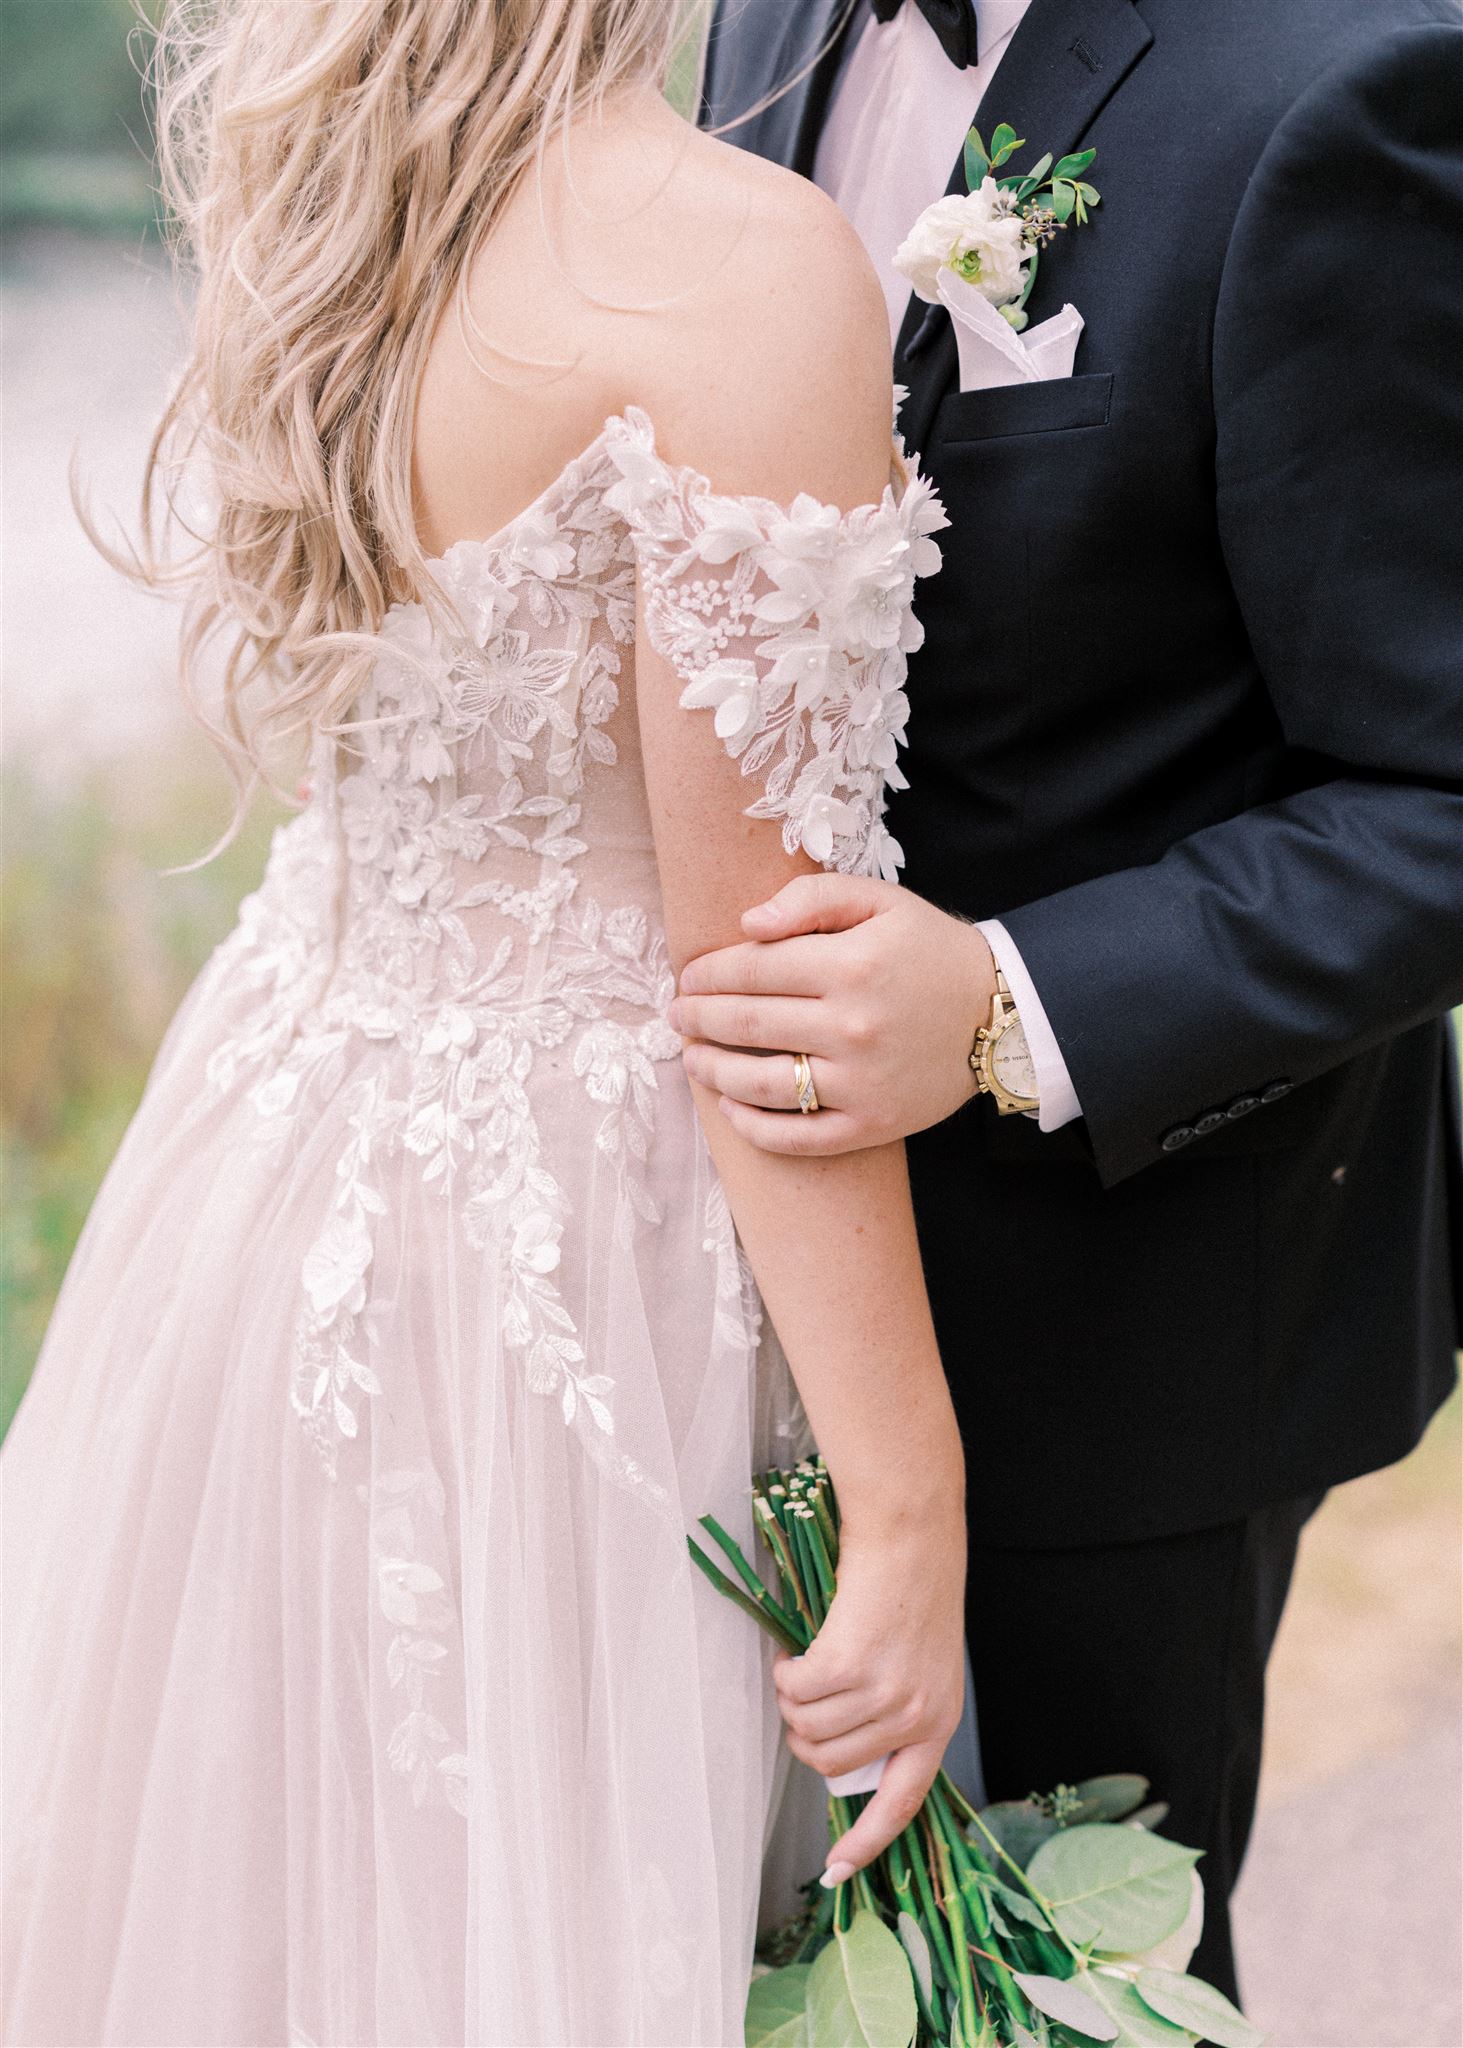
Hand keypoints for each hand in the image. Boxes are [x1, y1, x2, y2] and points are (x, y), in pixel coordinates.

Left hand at [669, 874, 994, 1154]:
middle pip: (746, 1024)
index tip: (687, 977)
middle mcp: (852, 1026)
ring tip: (692, 1059)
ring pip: (760, 1083)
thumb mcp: (879, 901)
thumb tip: (746, 925)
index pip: (751, 970)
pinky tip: (730, 1108)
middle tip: (677, 1016)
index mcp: (850, 965)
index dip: (708, 974)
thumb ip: (811, 898)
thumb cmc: (929, 950)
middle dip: (698, 1019)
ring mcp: (861, 1082)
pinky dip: (754, 1127)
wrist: (1000, 1012)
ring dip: (712, 1071)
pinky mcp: (872, 1124)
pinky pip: (798, 1136)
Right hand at [774, 1512, 966, 1879]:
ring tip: (806, 1663)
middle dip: (804, 1733)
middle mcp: (913, 1717)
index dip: (866, 1842)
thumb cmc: (912, 1590)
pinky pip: (793, 1691)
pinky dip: (785, 1671)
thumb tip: (841, 1755)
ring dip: (792, 1699)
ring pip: (806, 1727)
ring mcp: (881, 1693)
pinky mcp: (847, 1665)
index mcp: (937, 1724)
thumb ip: (893, 1714)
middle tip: (806, 1693)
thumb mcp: (921, 1665)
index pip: (903, 1803)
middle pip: (830, 1763)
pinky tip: (798, 1647)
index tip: (836, 1873)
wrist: (911, 1534)